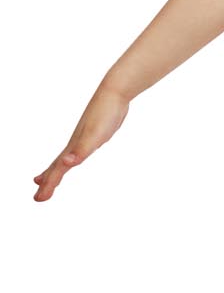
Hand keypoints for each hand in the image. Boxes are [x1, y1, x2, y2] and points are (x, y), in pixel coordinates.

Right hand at [33, 84, 130, 201]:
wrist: (115, 92)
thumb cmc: (105, 113)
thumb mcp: (94, 136)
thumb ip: (80, 151)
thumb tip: (67, 163)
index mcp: (74, 147)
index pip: (57, 170)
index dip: (48, 185)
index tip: (38, 200)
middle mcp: (75, 144)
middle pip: (57, 167)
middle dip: (48, 182)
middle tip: (39, 198)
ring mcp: (83, 138)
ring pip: (66, 159)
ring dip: (56, 171)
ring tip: (46, 180)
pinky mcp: (93, 134)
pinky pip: (77, 151)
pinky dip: (71, 158)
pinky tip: (71, 159)